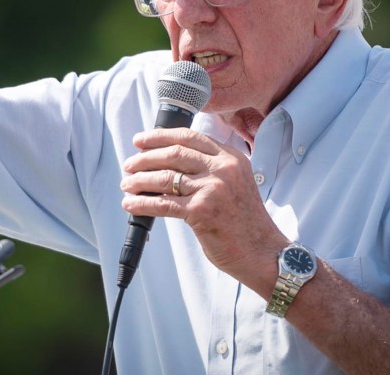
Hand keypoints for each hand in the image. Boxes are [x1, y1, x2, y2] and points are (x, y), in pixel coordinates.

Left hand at [120, 128, 286, 286]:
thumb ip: (211, 167)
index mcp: (231, 158)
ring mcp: (212, 189)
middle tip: (129, 164)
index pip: (189, 137)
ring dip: (139, 181)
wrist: (263, 252)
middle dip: (145, 158)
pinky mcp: (201, 212)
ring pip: (164, 178)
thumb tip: (168, 160)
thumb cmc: (245, 221)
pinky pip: (163, 204)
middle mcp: (223, 169)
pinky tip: (130, 205)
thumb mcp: (235, 182)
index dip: (160, 137)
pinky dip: (142, 203)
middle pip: (173, 154)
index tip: (140, 141)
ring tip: (126, 184)